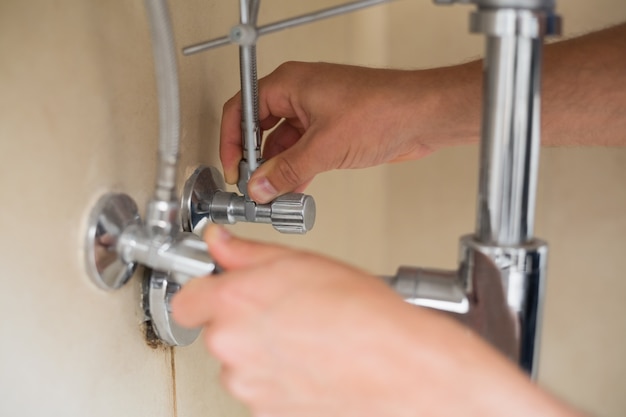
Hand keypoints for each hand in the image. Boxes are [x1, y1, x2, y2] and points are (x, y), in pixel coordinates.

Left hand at [171, 225, 576, 416]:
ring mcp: (249, 385)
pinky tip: (310, 358)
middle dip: (241, 318)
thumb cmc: (361, 314)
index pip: (186, 300)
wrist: (400, 367)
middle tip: (282, 308)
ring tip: (304, 334)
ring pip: (240, 361)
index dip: (205, 291)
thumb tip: (219, 242)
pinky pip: (261, 387)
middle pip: (216, 331)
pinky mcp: (268, 411)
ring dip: (260, 349)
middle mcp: (232, 348)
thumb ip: (248, 252)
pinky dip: (278, 375)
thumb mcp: (302, 262)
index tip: (218, 287)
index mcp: (233, 304)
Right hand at [220, 62, 479, 202]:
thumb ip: (288, 170)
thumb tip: (261, 185)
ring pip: (282, 143)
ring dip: (276, 169)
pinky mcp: (331, 130)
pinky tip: (293, 188)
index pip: (242, 109)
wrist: (423, 117)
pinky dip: (295, 169)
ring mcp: (316, 112)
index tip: (232, 167)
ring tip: (273, 193)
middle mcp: (300, 94)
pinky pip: (302, 151)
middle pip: (259, 127)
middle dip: (254, 158)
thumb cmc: (384, 109)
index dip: (230, 140)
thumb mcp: (325, 146)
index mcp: (290, 83)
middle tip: (252, 184)